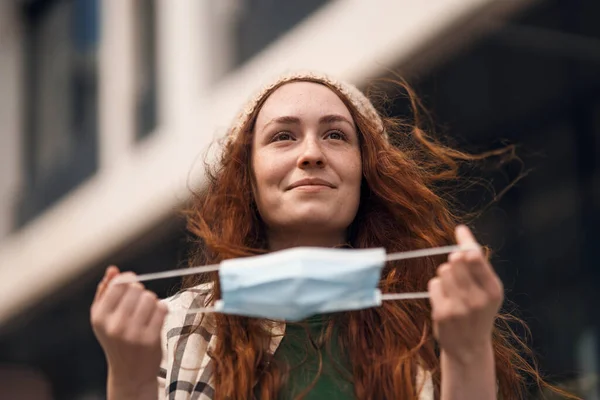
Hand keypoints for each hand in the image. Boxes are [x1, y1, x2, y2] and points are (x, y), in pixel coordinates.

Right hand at [90, 266, 167, 396]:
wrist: (130, 373)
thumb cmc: (117, 340)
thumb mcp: (103, 318)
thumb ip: (105, 291)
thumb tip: (112, 269)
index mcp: (99, 317)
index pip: (118, 284)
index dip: (128, 280)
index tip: (133, 285)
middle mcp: (114, 325)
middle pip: (136, 289)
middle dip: (140, 292)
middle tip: (138, 305)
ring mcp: (133, 333)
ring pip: (150, 297)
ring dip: (152, 301)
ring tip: (146, 313)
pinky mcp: (151, 339)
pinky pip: (162, 309)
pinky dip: (161, 310)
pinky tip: (156, 319)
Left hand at [428, 225, 503, 363]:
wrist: (470, 347)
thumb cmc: (479, 311)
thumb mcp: (487, 290)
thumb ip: (477, 264)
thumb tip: (461, 230)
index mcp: (493, 290)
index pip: (476, 258)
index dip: (465, 242)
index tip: (459, 230)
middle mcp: (478, 299)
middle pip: (455, 261)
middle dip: (455, 262)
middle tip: (460, 275)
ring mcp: (459, 307)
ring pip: (443, 271)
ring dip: (446, 277)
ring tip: (455, 292)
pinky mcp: (442, 313)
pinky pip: (434, 284)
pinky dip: (437, 289)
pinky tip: (446, 302)